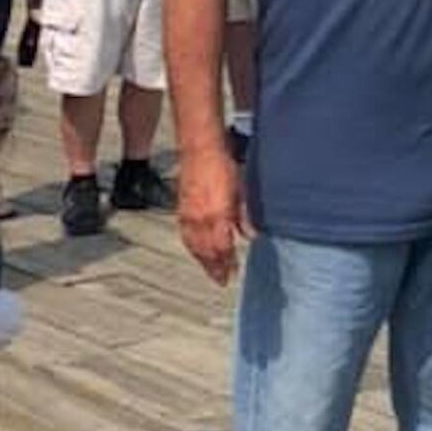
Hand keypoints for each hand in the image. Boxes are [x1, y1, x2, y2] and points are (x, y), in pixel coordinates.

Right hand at [177, 147, 247, 285]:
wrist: (200, 150)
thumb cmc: (223, 166)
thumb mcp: (241, 191)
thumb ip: (244, 217)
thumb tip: (250, 235)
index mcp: (217, 216)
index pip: (223, 248)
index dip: (228, 263)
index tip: (233, 273)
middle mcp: (201, 220)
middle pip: (207, 252)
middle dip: (214, 268)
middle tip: (222, 280)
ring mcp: (188, 216)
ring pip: (194, 247)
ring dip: (202, 261)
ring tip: (210, 270)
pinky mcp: (181, 211)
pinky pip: (186, 237)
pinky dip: (192, 248)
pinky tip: (196, 251)